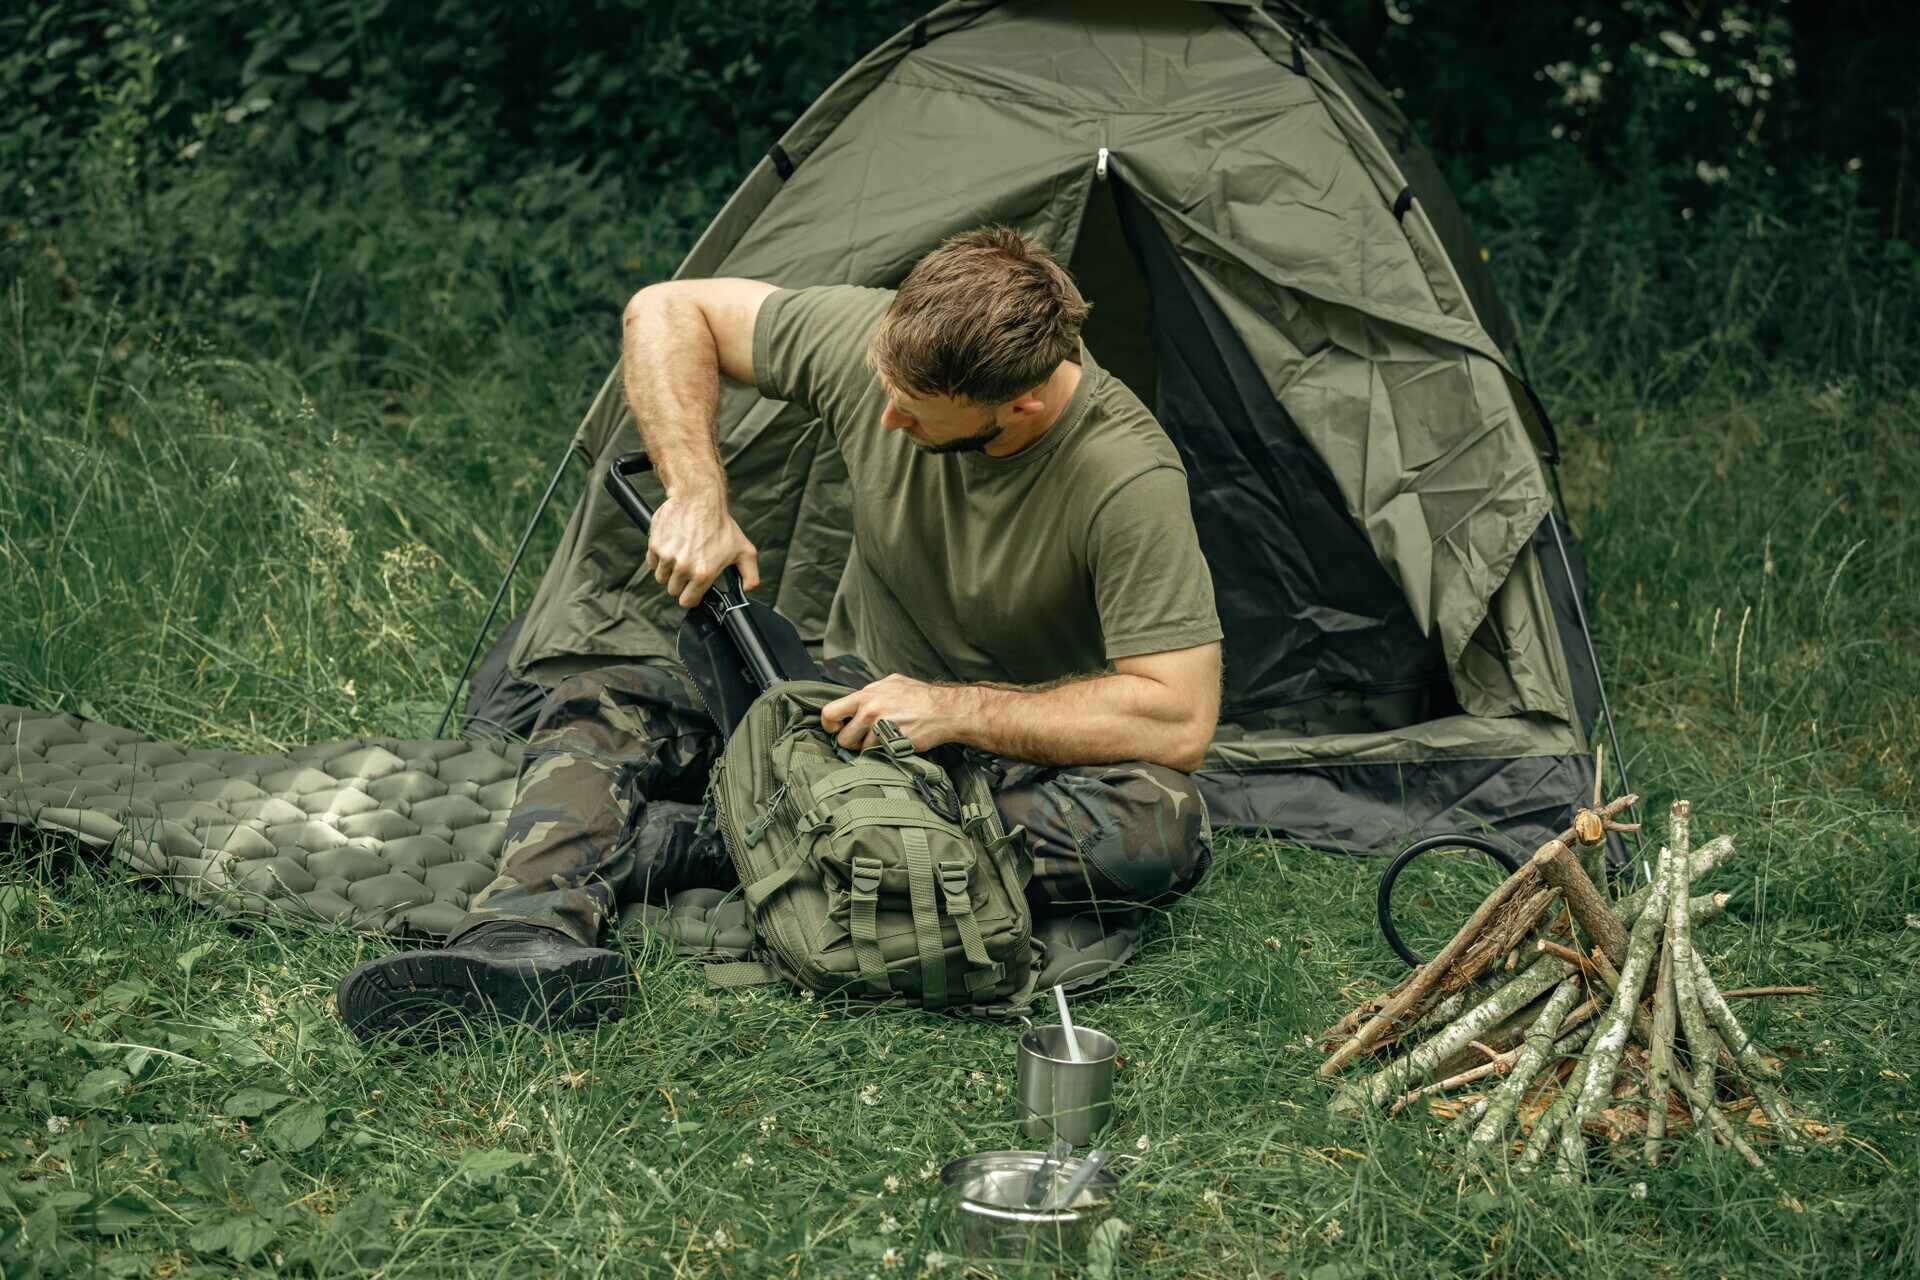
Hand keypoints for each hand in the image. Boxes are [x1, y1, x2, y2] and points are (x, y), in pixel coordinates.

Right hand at [645, 487, 759, 607]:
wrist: (699, 498)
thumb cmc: (720, 523)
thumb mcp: (745, 551)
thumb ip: (750, 575)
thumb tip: (745, 591)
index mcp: (703, 573)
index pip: (687, 601)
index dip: (691, 596)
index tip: (693, 589)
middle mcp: (683, 567)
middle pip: (673, 590)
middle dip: (681, 582)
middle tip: (690, 566)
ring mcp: (667, 556)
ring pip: (661, 577)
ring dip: (669, 570)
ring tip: (682, 555)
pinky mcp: (655, 545)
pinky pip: (652, 562)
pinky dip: (659, 557)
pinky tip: (673, 546)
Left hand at [821, 675, 957, 751]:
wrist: (944, 711)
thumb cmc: (921, 697)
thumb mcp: (892, 683)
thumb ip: (871, 692)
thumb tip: (858, 699)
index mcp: (866, 695)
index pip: (830, 712)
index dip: (830, 725)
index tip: (837, 728)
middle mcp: (869, 711)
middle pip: (842, 738)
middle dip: (850, 741)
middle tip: (862, 739)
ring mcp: (880, 729)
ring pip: (859, 750)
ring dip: (869, 748)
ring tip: (884, 739)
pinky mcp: (891, 744)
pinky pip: (876, 755)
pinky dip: (882, 753)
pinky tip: (894, 743)